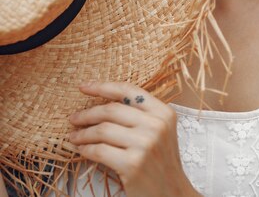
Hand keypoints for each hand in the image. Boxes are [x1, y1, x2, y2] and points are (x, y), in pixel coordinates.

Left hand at [68, 81, 199, 196]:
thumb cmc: (160, 161)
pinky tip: (81, 150)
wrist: (172, 193)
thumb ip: (138, 114)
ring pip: (103, 130)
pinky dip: (86, 149)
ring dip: (83, 133)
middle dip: (87, 114)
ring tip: (74, 136)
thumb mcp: (158, 131)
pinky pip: (100, 151)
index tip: (83, 87)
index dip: (103, 86)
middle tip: (73, 118)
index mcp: (163, 112)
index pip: (128, 91)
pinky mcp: (133, 164)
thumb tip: (101, 101)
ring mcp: (145, 144)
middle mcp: (156, 125)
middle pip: (111, 110)